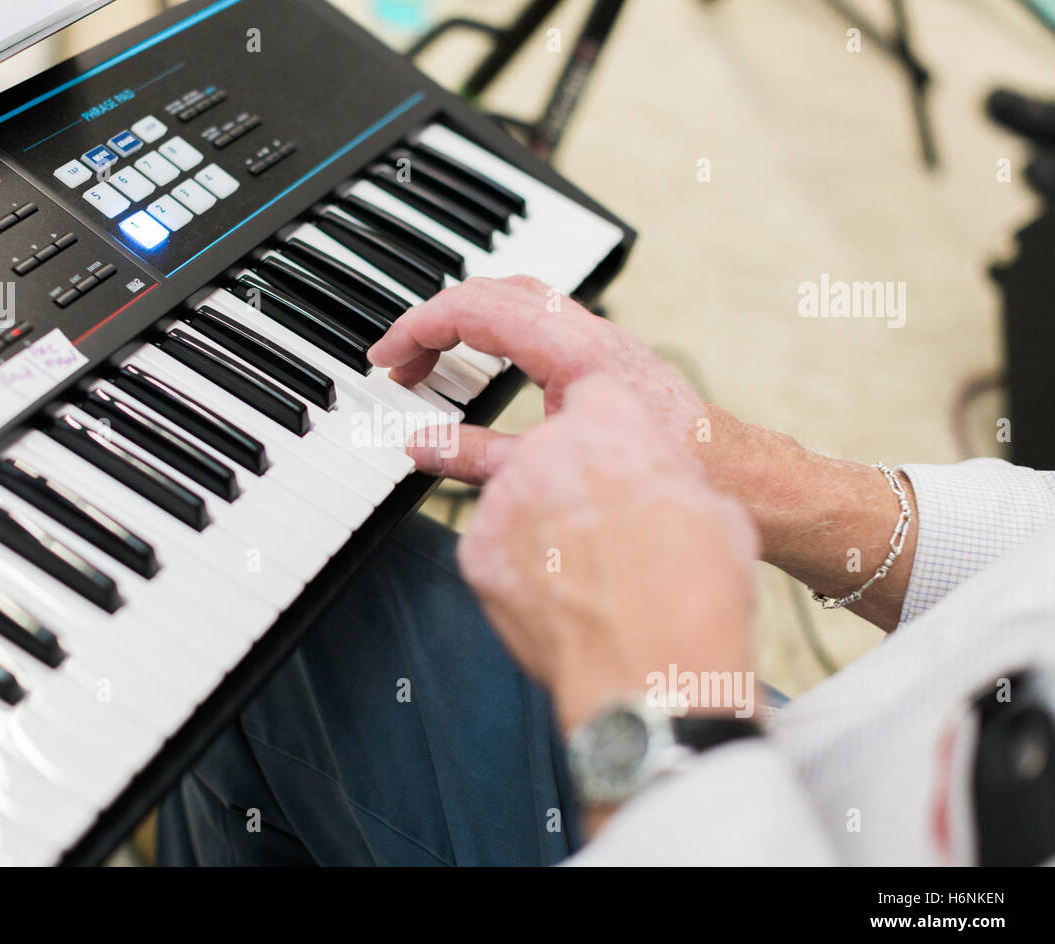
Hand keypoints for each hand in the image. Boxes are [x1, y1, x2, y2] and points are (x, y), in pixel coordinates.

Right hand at [367, 275, 707, 482]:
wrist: (734, 474)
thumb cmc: (661, 471)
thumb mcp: (548, 471)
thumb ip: (476, 456)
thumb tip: (420, 445)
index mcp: (572, 350)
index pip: (475, 310)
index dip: (419, 328)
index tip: (386, 355)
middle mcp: (586, 330)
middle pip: (490, 292)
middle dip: (433, 321)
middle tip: (399, 363)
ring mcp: (598, 335)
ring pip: (514, 297)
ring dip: (463, 321)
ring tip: (429, 362)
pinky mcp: (604, 350)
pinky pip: (536, 316)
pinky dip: (495, 330)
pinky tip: (481, 364)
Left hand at [455, 374, 759, 733]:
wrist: (650, 668)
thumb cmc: (693, 594)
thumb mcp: (713, 508)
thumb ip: (667, 477)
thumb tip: (657, 486)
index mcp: (610, 424)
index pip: (594, 396)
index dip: (609, 434)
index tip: (614, 461)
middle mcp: (546, 448)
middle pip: (547, 449)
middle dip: (570, 482)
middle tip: (601, 530)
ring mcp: (503, 500)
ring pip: (516, 499)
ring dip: (541, 527)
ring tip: (583, 574)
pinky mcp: (475, 551)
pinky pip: (494, 546)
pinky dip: (517, 568)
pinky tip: (557, 596)